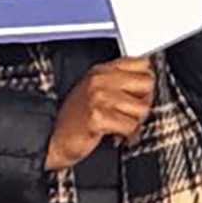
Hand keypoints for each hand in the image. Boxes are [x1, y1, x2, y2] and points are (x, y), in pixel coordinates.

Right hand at [44, 55, 158, 169]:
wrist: (53, 139)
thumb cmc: (75, 119)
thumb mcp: (95, 91)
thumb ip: (118, 82)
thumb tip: (149, 83)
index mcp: (101, 71)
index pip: (141, 63)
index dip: (145, 81)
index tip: (140, 94)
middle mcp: (100, 80)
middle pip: (147, 83)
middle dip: (144, 102)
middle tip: (132, 113)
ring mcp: (99, 97)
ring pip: (142, 108)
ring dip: (136, 122)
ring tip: (122, 125)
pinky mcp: (98, 117)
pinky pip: (130, 126)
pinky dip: (128, 136)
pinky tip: (118, 135)